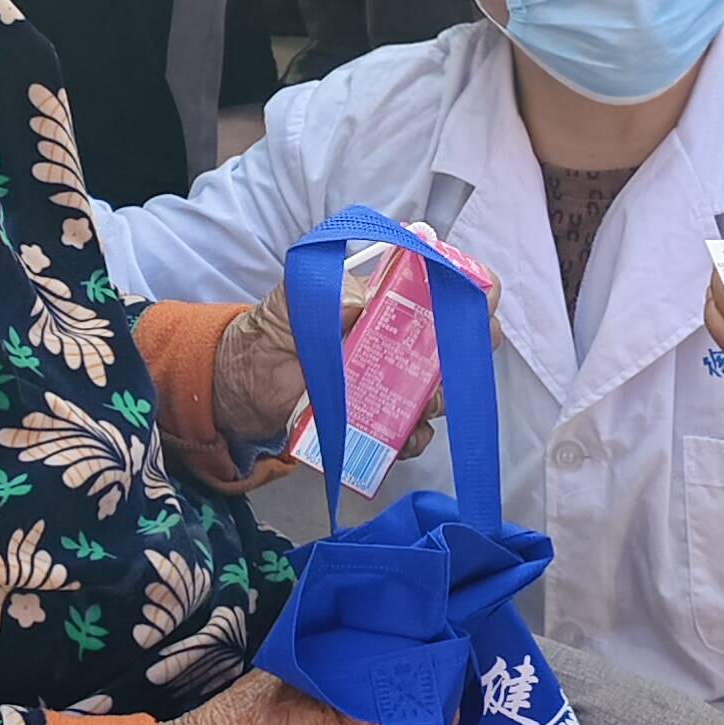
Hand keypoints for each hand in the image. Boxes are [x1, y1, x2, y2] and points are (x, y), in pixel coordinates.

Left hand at [210, 234, 499, 456]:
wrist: (243, 386)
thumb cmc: (275, 331)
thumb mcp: (297, 297)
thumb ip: (328, 289)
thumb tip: (360, 302)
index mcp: (391, 301)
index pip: (448, 287)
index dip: (473, 290)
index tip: (480, 299)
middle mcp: (402, 342)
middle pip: (458, 343)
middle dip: (468, 348)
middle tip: (451, 355)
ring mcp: (394, 384)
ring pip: (440, 392)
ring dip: (437, 396)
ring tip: (414, 398)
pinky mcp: (381, 423)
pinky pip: (413, 434)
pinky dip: (413, 437)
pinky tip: (400, 434)